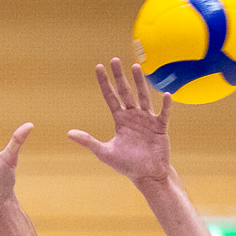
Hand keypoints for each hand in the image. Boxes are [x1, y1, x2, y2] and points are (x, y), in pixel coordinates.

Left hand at [69, 58, 172, 185]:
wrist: (147, 175)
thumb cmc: (127, 165)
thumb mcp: (105, 153)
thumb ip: (88, 141)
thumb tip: (69, 133)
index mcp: (120, 119)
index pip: (110, 97)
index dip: (105, 82)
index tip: (99, 67)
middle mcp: (133, 116)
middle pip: (125, 92)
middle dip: (120, 76)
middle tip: (115, 60)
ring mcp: (147, 120)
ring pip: (143, 97)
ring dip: (140, 83)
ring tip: (136, 68)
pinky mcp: (160, 127)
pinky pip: (163, 113)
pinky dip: (165, 105)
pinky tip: (166, 95)